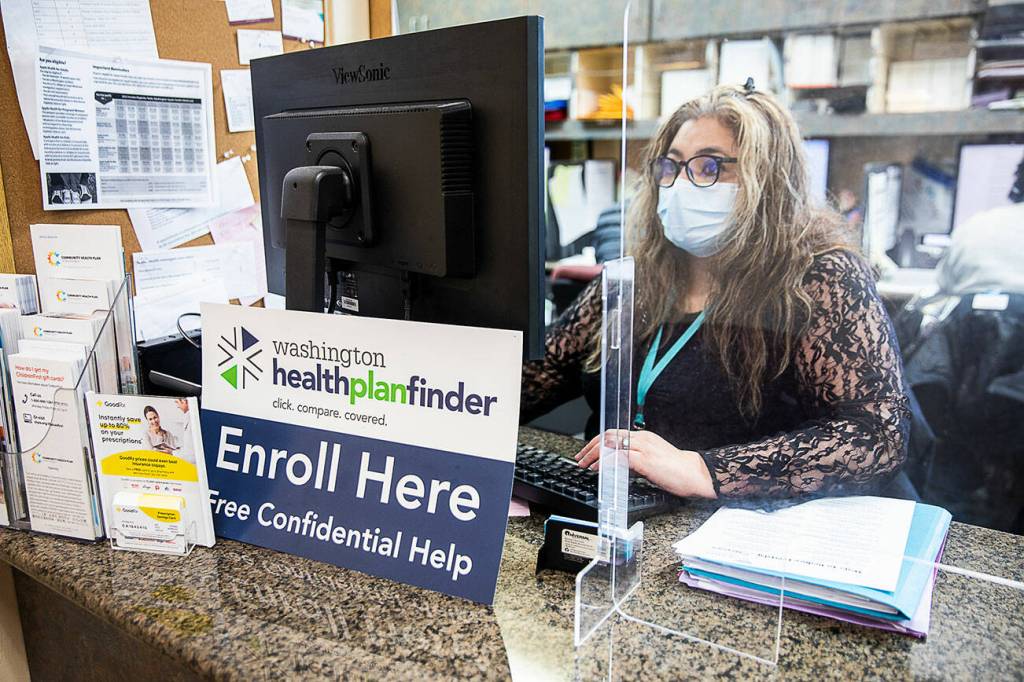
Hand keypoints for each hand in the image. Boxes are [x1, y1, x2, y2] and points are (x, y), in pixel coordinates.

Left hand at [574, 430, 716, 498]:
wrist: (696, 473)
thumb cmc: (678, 470)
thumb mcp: (651, 462)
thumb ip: (634, 461)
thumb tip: (618, 466)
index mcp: (643, 437)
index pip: (613, 434)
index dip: (596, 442)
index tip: (586, 453)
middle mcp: (641, 438)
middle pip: (608, 436)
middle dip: (590, 447)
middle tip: (580, 459)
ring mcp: (643, 448)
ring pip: (611, 444)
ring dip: (595, 454)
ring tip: (586, 465)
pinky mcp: (646, 460)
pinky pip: (620, 457)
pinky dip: (606, 462)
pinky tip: (599, 469)